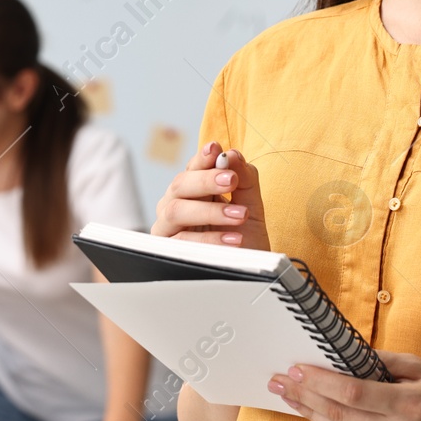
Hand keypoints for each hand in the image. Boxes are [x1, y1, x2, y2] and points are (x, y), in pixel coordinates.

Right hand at [152, 141, 269, 250]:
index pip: (192, 167)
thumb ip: (244, 177)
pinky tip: (233, 239)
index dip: (201, 157)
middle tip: (231, 180)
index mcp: (193, 190)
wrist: (251, 270)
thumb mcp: (251, 203)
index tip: (216, 149)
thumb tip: (231, 154)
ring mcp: (169, 228)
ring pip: (175, 211)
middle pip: (179, 185)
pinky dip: (210, 239)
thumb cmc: (246, 236)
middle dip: (205, 180)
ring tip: (239, 215)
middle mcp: (175, 205)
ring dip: (209, 211)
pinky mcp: (169, 252)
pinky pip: (183, 241)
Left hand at [268, 351, 420, 420]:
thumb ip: (382, 361)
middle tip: (281, 383)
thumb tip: (342, 354)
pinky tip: (323, 420)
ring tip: (294, 400)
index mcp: (411, 405)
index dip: (319, 382)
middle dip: (306, 398)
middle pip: (341, 416)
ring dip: (315, 417)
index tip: (295, 370)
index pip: (352, 393)